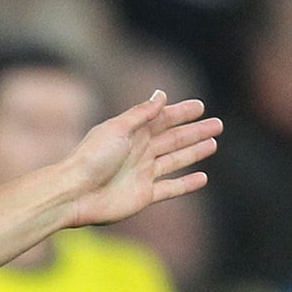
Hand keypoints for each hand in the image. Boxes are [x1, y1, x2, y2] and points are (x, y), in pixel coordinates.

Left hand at [62, 92, 221, 228]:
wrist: (74, 193)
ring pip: (175, 160)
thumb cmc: (92, 157)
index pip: (163, 119)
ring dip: (194, 152)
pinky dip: (186, 184)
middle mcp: (139, 152)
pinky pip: (170, 188)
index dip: (181, 113)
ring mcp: (142, 174)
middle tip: (218, 125)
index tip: (200, 107)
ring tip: (213, 144)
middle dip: (195, 131)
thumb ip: (141, 113)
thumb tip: (161, 95)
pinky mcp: (143, 196)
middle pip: (173, 139)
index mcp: (132, 133)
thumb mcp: (118, 128)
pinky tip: (202, 178)